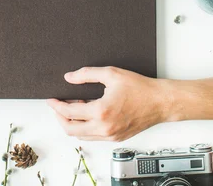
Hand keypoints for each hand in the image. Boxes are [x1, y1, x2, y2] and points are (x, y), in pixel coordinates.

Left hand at [47, 67, 170, 140]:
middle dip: (60, 118)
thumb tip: (69, 77)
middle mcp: (104, 128)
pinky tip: (87, 115)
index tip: (51, 100)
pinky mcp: (116, 138)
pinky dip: (85, 128)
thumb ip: (86, 75)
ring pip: (81, 136)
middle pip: (71, 130)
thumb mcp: (111, 74)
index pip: (69, 112)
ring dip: (73, 124)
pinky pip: (93, 137)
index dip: (56, 106)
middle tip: (58, 106)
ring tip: (73, 109)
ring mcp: (110, 136)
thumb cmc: (140, 88)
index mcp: (101, 112)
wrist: (160, 102)